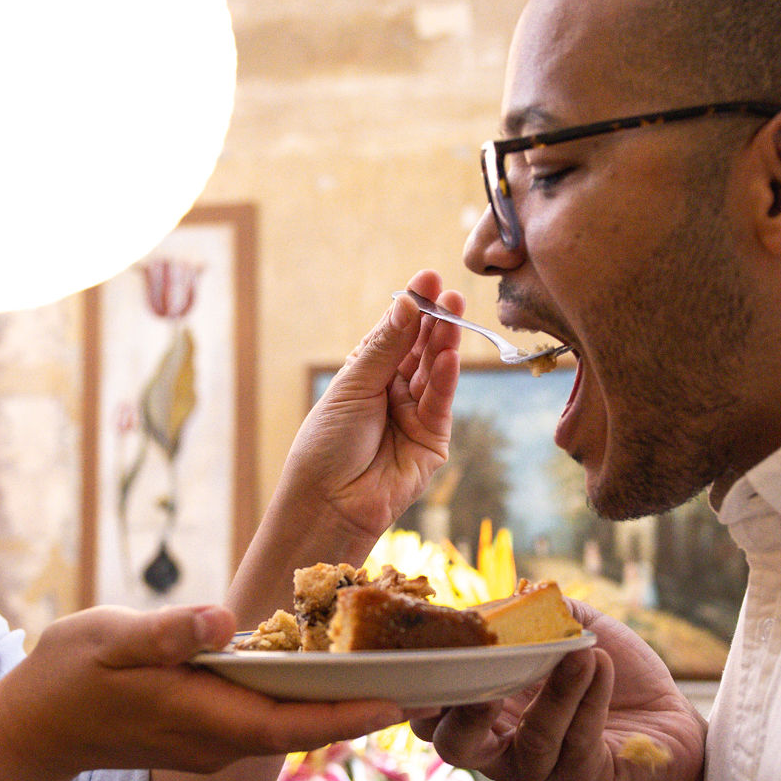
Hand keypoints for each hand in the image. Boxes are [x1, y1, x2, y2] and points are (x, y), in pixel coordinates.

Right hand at [0, 604, 402, 780]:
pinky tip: (326, 666)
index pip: (297, 724)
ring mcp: (214, 744)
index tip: (403, 699)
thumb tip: (222, 622)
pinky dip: (305, 698)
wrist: (30, 732)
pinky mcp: (206, 736)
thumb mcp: (109, 640)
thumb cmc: (67, 679)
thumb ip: (167, 632)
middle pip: (309, 728)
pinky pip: (269, 720)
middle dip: (366, 706)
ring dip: (340, 701)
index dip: (352, 713)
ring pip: (292, 725)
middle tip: (427, 677)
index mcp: (208, 720)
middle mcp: (221, 742)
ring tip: (393, 666)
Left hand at [269, 273, 463, 547]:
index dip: (412, 307)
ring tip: (454, 313)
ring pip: (434, 373)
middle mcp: (393, 392)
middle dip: (435, 321)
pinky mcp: (432, 442)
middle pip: (420, 350)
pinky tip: (447, 356)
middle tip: (450, 293)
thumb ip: (385, 347)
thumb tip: (408, 304)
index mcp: (367, 375)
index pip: (396, 334)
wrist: (328, 502)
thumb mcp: (352, 387)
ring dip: (444, 344)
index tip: (428, 278)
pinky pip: (440, 404)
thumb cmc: (327, 444)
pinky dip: (445, 380)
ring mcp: (415, 416)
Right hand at [410, 602, 703, 780]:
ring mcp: (539, 771)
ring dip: (556, 693)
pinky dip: (588, 699)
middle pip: (453, 746)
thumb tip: (516, 592)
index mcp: (486, 711)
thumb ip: (542, 614)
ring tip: (581, 654)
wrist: (671, 719)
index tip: (437, 644)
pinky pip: (577, 743)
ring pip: (529, 743)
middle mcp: (501, 749)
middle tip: (482, 671)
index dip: (422, 684)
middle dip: (461, 712)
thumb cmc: (613, 676)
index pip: (433, 709)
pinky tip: (600, 666)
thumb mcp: (577, 633)